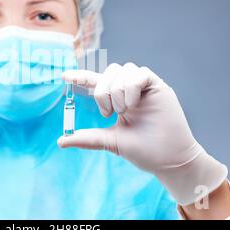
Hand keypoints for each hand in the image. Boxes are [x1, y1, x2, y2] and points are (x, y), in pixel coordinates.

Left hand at [57, 62, 227, 205]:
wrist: (167, 159)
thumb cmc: (142, 150)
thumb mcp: (110, 141)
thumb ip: (87, 138)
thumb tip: (61, 141)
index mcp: (117, 100)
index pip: (96, 83)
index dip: (81, 77)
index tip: (64, 76)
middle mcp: (129, 91)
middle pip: (109, 72)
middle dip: (102, 91)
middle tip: (108, 112)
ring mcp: (144, 87)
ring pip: (122, 70)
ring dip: (117, 91)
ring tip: (124, 111)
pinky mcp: (158, 86)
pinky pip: (140, 73)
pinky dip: (132, 87)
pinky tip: (134, 104)